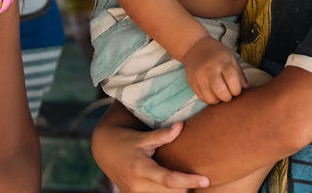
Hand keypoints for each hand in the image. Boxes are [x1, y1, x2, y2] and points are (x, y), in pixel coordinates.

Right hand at [91, 118, 209, 191]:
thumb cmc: (127, 141)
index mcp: (141, 169)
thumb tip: (181, 126)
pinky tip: (176, 186)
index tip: (205, 180)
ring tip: (188, 181)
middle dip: (186, 186)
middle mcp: (137, 186)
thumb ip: (162, 135)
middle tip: (199, 176)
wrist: (105, 151)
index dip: (188, 180)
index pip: (168, 179)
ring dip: (178, 191)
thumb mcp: (142, 137)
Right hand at [182, 36, 247, 104]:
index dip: (237, 90)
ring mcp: (199, 78)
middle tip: (229, 92)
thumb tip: (245, 88)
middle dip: (228, 97)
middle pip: (221, 92)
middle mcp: (210, 70)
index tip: (237, 88)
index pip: (232, 81)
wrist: (195, 47)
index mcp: (222, 62)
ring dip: (219, 99)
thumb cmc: (216, 53)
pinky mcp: (192, 83)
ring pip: (211, 99)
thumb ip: (239, 73)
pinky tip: (212, 91)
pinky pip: (203, 98)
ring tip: (220, 92)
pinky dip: (210, 98)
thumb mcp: (231, 57)